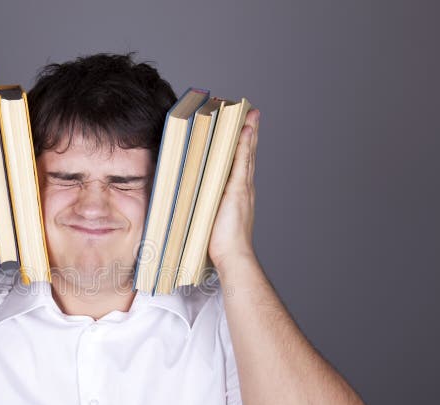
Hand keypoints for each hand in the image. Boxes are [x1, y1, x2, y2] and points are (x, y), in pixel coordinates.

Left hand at [208, 108, 260, 271]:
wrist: (233, 256)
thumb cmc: (220, 244)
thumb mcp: (209, 218)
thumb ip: (204, 205)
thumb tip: (190, 201)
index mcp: (237, 194)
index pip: (241, 164)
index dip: (243, 146)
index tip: (243, 129)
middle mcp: (243, 187)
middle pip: (247, 154)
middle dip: (249, 132)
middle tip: (249, 113)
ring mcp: (242, 187)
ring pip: (246, 154)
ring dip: (248, 132)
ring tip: (248, 113)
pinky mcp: (238, 189)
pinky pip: (242, 162)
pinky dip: (245, 145)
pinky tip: (245, 130)